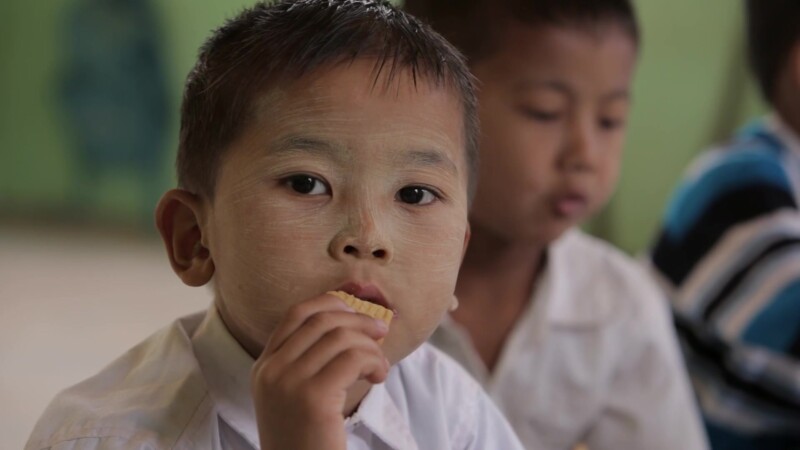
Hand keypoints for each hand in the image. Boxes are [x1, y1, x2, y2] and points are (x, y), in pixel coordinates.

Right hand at [252, 293, 389, 449]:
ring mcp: (288, 383)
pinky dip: (375, 362)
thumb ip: (309, 362)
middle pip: (322, 320)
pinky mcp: (312, 398)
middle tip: (380, 332)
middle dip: (359, 320)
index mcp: (264, 367)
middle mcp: (271, 370)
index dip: (331, 302)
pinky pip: (354, 358)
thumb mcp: (295, 398)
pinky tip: (379, 377)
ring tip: (379, 368)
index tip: (355, 311)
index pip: (296, 313)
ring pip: (342, 337)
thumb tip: (350, 323)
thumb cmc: (307, 442)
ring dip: (371, 347)